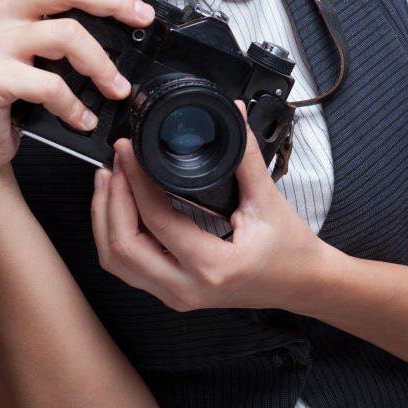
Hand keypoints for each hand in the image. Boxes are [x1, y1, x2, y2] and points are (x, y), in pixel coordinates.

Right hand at [0, 0, 155, 183]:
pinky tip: (84, 117)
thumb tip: (127, 12)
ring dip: (101, 64)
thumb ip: (67, 19)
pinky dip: (74, 104)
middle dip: (115, 0)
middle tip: (143, 19)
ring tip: (118, 88)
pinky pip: (48, 84)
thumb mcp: (37, 45)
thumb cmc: (11, 88)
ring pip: (65, 34)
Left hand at [91, 102, 337, 314]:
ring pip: (118, 263)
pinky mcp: (172, 291)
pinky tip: (118, 205)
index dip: (135, 181)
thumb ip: (245, 155)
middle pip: (122, 249)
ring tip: (109, 179)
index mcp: (213, 265)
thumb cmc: (289, 248)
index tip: (127, 150)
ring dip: (105, 219)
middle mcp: (187, 288)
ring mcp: (176, 294)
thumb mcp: (268, 199)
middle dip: (110, 201)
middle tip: (114, 162)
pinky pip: (129, 267)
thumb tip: (232, 113)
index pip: (156, 221)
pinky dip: (114, 234)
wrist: (302, 284)